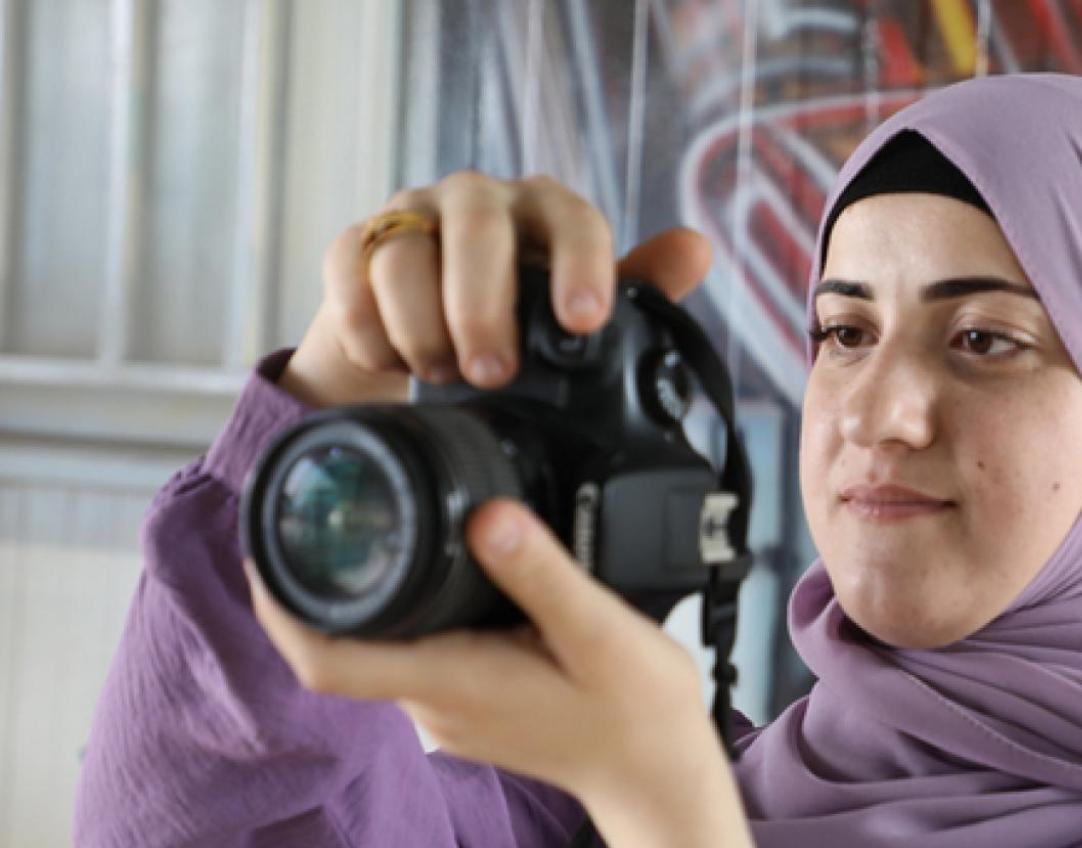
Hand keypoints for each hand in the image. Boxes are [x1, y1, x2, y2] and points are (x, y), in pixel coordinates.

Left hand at [241, 496, 734, 820]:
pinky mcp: (470, 708)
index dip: (278, 607)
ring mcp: (449, 712)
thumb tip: (486, 516)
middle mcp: (435, 703)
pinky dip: (403, 617)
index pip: (323, 659)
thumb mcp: (600, 631)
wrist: (660, 781)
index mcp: (451, 682)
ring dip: (361, 598)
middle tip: (314, 512)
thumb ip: (540, 572)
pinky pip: (414, 658)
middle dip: (313, 583)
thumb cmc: (637, 714)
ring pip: (377, 651)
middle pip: (339, 648)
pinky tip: (435, 579)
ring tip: (367, 532)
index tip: (265, 549)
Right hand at [279, 170, 712, 407]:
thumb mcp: (578, 312)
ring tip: (440, 377)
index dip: (581, 266)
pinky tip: (389, 364)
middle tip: (493, 372)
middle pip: (477, 228)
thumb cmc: (515, 317)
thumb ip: (639, 288)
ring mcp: (411, 218)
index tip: (583, 323)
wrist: (421, 331)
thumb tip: (697, 249)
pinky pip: (350, 273)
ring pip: (406, 253)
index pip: (572, 219)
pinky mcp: (352, 245)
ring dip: (422, 325)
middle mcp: (478, 202)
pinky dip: (367, 326)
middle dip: (483, 306)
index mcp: (545, 213)